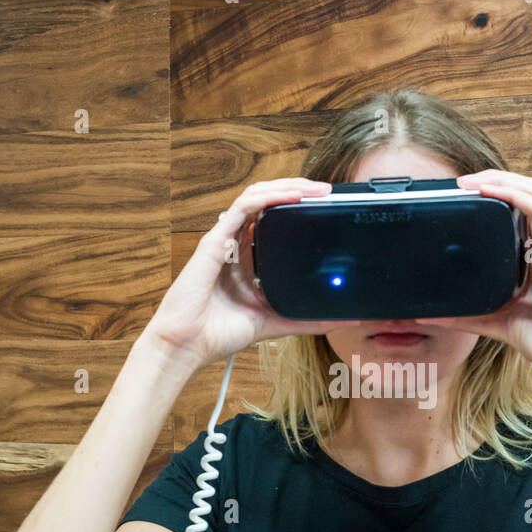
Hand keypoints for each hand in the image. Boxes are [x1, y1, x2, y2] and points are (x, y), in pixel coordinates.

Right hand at [143, 178, 359, 369]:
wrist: (189, 345)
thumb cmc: (220, 333)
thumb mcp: (274, 322)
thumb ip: (306, 319)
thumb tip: (342, 321)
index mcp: (247, 259)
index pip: (272, 220)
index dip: (296, 208)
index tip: (325, 208)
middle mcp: (235, 244)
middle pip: (266, 202)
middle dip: (296, 189)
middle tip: (325, 191)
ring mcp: (224, 239)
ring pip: (256, 197)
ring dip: (286, 187)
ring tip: (314, 188)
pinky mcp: (215, 241)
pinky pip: (243, 207)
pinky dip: (268, 197)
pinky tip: (291, 196)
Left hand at [417, 169, 531, 386]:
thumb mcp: (496, 323)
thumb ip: (465, 316)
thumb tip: (428, 316)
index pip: (525, 210)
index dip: (500, 195)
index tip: (467, 195)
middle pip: (530, 192)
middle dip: (497, 178)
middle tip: (464, 181)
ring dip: (502, 178)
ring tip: (470, 180)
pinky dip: (510, 192)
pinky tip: (486, 190)